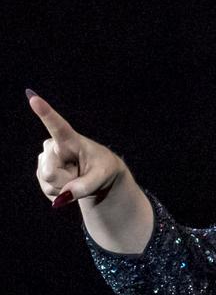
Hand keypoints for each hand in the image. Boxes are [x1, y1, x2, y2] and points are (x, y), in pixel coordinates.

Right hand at [28, 90, 126, 206]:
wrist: (99, 177)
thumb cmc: (103, 169)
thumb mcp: (102, 177)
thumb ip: (85, 186)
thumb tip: (62, 197)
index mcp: (70, 139)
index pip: (57, 125)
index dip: (45, 112)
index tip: (33, 97)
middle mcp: (52, 146)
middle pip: (50, 173)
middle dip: (66, 182)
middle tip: (80, 174)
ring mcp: (44, 159)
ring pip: (49, 183)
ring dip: (65, 188)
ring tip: (76, 177)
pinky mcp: (41, 173)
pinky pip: (49, 191)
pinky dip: (61, 194)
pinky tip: (69, 184)